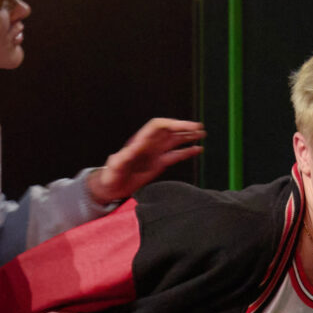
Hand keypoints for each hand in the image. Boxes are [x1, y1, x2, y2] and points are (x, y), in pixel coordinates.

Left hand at [90, 118, 205, 202]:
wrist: (111, 188)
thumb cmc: (110, 176)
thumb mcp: (115, 166)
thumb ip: (124, 157)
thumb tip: (134, 147)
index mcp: (140, 142)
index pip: (158, 127)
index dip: (172, 124)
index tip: (186, 126)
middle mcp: (149, 145)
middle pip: (169, 131)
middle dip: (184, 128)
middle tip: (199, 127)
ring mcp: (155, 154)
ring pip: (174, 141)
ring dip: (188, 136)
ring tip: (202, 134)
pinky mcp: (159, 164)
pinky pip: (175, 155)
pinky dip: (187, 151)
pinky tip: (198, 149)